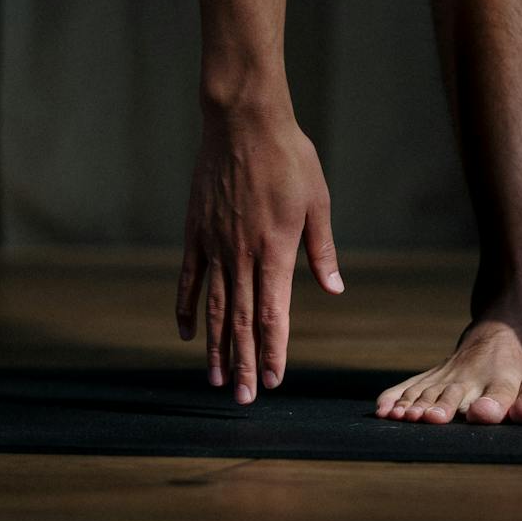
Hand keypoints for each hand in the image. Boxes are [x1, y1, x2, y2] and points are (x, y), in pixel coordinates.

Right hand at [176, 101, 342, 403]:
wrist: (242, 121)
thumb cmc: (288, 157)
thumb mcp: (317, 201)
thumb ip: (321, 249)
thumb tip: (333, 289)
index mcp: (275, 250)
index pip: (274, 314)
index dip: (273, 350)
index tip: (272, 380)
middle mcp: (241, 254)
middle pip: (242, 320)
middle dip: (243, 362)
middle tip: (242, 398)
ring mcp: (214, 245)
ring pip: (214, 308)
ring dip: (216, 346)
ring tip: (216, 379)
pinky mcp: (195, 232)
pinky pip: (190, 279)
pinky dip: (188, 308)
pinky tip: (188, 334)